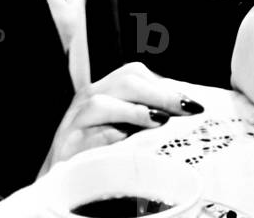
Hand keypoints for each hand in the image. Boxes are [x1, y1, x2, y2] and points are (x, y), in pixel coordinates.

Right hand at [38, 62, 201, 176]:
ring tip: (159, 121)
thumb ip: (149, 114)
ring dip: (134, 111)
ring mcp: (74, 120)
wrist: (60, 179)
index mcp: (106, 90)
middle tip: (186, 110)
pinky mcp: (65, 145)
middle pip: (125, 81)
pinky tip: (125, 139)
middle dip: (160, 94)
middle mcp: (88, 99)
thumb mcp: (126, 129)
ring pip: (101, 103)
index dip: (166, 85)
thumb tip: (186, 109)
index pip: (137, 74)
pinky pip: (85, 134)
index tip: (192, 103)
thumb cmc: (99, 153)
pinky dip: (107, 135)